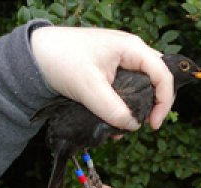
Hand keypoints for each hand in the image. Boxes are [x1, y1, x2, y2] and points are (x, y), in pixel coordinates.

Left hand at [31, 26, 173, 129]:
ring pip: (140, 85)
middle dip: (153, 103)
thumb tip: (132, 125)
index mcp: (131, 49)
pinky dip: (123, 104)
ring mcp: (120, 61)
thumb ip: (113, 109)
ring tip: (124, 126)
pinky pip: (125, 87)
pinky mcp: (110, 70)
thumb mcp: (89, 87)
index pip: (162, 74)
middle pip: (155, 79)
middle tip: (144, 123)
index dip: (164, 101)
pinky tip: (113, 119)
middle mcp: (130, 53)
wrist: (37, 55)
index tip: (153, 124)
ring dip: (137, 106)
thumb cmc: (62, 60)